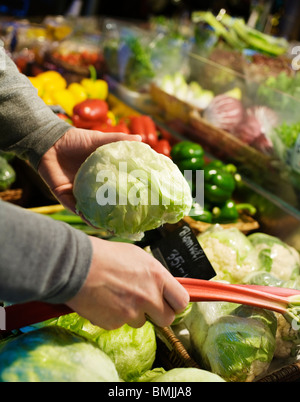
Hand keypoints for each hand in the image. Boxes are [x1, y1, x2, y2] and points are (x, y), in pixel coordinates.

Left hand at [38, 127, 140, 212]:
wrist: (50, 141)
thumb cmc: (74, 139)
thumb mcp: (98, 139)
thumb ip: (118, 141)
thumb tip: (140, 139)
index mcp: (99, 175)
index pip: (115, 188)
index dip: (126, 195)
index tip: (139, 203)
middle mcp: (90, 186)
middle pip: (104, 203)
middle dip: (114, 213)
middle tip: (128, 222)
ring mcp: (77, 192)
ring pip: (90, 210)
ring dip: (99, 220)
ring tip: (112, 228)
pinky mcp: (64, 195)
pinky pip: (75, 208)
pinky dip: (83, 215)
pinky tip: (93, 222)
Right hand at [66, 237, 189, 329]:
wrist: (76, 265)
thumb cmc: (104, 255)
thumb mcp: (136, 256)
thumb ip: (153, 274)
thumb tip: (161, 285)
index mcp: (157, 276)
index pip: (182, 301)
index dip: (175, 303)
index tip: (169, 303)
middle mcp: (148, 296)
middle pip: (167, 319)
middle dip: (157, 314)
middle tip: (144, 305)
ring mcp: (132, 312)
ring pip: (140, 322)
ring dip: (132, 314)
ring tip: (116, 296)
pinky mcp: (114, 323)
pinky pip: (119, 324)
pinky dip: (113, 316)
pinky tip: (103, 301)